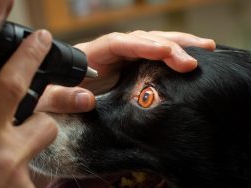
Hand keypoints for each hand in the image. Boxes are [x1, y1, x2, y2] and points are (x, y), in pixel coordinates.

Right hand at [0, 30, 56, 187]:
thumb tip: (1, 95)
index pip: (11, 87)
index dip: (28, 59)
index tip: (42, 40)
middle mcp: (2, 156)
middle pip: (46, 123)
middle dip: (38, 123)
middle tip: (15, 135)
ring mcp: (19, 180)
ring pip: (43, 148)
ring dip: (30, 147)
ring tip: (5, 163)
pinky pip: (40, 175)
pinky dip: (26, 174)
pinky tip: (6, 180)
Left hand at [36, 31, 214, 112]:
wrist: (47, 101)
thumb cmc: (46, 98)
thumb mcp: (46, 100)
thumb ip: (61, 98)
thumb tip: (87, 98)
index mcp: (88, 56)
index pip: (120, 43)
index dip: (145, 45)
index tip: (168, 52)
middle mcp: (106, 53)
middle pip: (141, 39)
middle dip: (171, 43)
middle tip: (199, 54)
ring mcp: (117, 60)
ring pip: (150, 45)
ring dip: (177, 45)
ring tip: (205, 49)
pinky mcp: (125, 69)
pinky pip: (149, 59)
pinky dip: (168, 58)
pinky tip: (185, 60)